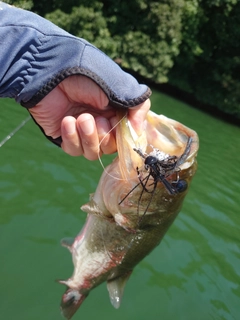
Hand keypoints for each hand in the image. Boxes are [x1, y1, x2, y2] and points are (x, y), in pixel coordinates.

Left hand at [29, 75, 149, 159]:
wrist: (52, 73)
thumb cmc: (88, 76)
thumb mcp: (120, 88)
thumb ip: (137, 108)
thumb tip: (140, 131)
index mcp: (117, 113)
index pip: (127, 136)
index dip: (126, 138)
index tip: (123, 132)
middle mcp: (101, 124)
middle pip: (110, 148)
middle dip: (104, 136)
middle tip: (97, 120)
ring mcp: (83, 132)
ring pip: (93, 152)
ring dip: (89, 137)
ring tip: (81, 118)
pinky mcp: (65, 136)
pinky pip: (73, 150)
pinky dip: (72, 138)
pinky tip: (67, 121)